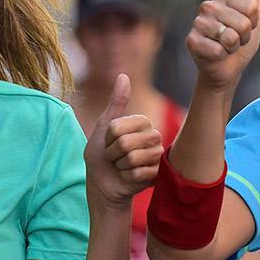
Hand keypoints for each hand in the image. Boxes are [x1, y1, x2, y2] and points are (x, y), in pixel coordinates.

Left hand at [85, 74, 162, 206]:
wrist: (103, 184)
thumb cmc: (101, 155)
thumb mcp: (104, 127)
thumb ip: (116, 103)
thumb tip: (123, 75)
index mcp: (142, 122)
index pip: (118, 127)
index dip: (107, 138)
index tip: (109, 142)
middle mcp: (154, 136)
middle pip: (126, 142)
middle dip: (113, 153)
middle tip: (115, 156)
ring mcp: (157, 155)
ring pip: (133, 158)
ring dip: (120, 165)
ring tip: (122, 166)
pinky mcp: (158, 174)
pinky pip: (138, 173)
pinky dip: (127, 177)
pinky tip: (129, 177)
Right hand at [187, 0, 259, 89]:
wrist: (226, 68)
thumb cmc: (239, 41)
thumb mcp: (252, 13)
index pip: (251, 7)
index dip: (253, 23)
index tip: (245, 28)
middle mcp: (207, 6)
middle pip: (243, 22)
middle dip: (243, 37)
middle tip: (235, 41)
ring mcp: (197, 24)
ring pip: (230, 36)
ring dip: (232, 47)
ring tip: (225, 47)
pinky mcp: (191, 42)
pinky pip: (218, 49)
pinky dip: (221, 56)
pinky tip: (215, 55)